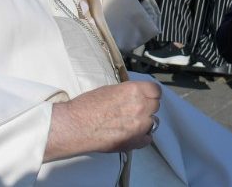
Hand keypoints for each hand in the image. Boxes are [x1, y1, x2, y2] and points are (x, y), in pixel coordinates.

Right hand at [44, 81, 160, 161]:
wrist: (75, 126)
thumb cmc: (87, 106)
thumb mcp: (110, 89)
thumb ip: (128, 92)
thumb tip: (136, 95)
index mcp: (134, 90)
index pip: (156, 90)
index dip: (150, 93)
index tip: (146, 96)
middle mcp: (141, 107)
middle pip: (155, 106)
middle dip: (147, 107)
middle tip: (133, 110)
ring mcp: (140, 125)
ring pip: (152, 122)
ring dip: (144, 122)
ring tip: (129, 123)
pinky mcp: (136, 141)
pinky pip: (148, 139)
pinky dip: (141, 137)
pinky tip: (129, 134)